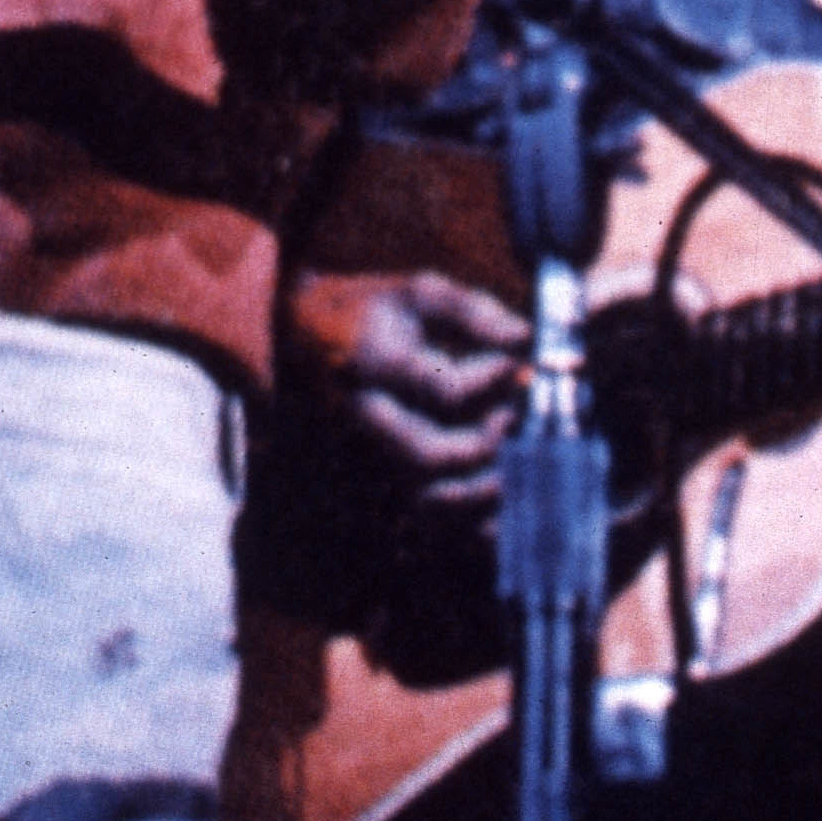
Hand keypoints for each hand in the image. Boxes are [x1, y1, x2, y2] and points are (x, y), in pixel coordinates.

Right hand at [340, 261, 704, 518]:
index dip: (494, 379)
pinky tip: (501, 509)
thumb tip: (526, 340)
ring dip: (481, 491)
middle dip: (488, 444)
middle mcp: (363, 418)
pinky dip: (466, 527)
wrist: (295, 340)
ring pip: (424, 500)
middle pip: (430, 457)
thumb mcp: (416, 293)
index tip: (515, 363)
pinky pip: (422, 524)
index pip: (444, 390)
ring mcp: (361, 456)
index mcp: (373, 364)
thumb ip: (474, 312)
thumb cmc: (366, 312)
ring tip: (513, 461)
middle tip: (513, 418)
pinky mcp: (367, 483)